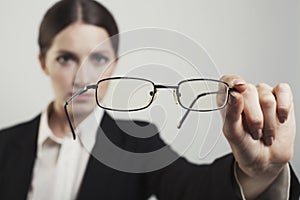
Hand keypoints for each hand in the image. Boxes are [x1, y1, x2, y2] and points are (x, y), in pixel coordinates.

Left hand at [220, 75, 294, 198]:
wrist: (265, 159)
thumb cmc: (245, 145)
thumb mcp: (233, 133)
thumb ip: (231, 114)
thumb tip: (234, 95)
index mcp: (228, 101)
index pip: (227, 81)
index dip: (232, 82)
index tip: (238, 90)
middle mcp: (245, 95)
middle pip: (249, 91)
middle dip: (254, 117)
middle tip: (255, 132)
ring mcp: (263, 95)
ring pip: (267, 98)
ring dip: (268, 121)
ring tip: (265, 133)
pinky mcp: (281, 97)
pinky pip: (283, 91)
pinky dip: (283, 107)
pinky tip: (281, 119)